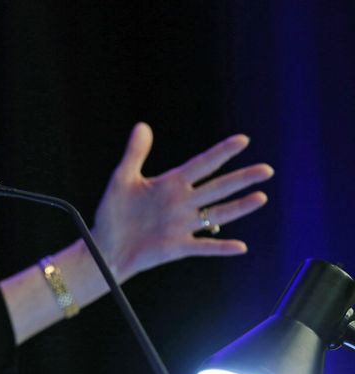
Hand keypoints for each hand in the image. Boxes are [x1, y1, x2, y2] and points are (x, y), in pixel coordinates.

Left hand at [91, 123, 273, 281]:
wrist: (106, 246)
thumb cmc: (113, 212)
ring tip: (261, 198)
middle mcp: (182, 203)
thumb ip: (135, 154)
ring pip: (218, 213)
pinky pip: (204, 247)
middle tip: (266, 170)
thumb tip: (142, 126)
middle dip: (242, 178)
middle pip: (217, 187)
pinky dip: (221, 247)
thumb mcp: (122, 179)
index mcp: (171, 184)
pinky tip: (240, 247)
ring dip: (239, 207)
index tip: (242, 140)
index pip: (202, 164)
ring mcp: (182, 225)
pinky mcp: (177, 247)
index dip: (221, 153)